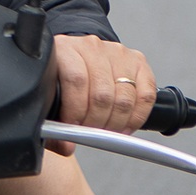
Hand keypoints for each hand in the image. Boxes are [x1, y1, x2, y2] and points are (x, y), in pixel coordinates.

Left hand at [48, 34, 154, 153]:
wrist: (77, 57)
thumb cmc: (61, 78)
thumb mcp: (49, 92)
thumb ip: (52, 122)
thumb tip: (66, 147)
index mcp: (65, 49)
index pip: (76, 81)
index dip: (76, 109)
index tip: (74, 127)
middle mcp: (92, 47)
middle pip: (102, 93)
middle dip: (97, 122)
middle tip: (91, 133)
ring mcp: (117, 52)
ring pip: (124, 97)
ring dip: (116, 123)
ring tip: (106, 132)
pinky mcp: (138, 61)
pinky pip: (146, 95)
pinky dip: (137, 117)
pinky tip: (124, 127)